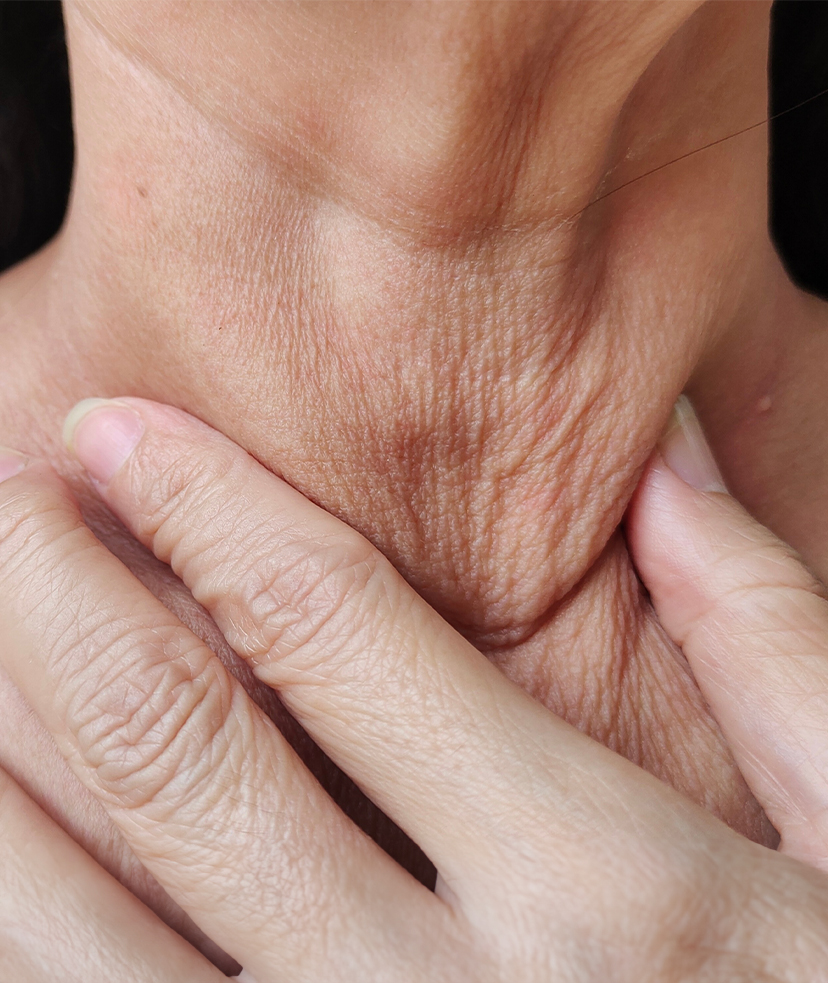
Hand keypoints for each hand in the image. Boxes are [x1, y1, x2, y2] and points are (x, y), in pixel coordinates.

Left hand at [0, 396, 826, 979]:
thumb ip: (767, 637)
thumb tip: (664, 461)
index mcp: (603, 887)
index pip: (335, 628)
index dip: (207, 506)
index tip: (121, 429)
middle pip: (177, 752)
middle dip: (58, 599)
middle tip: (8, 495)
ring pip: (80, 930)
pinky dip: (26, 933)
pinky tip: (7, 840)